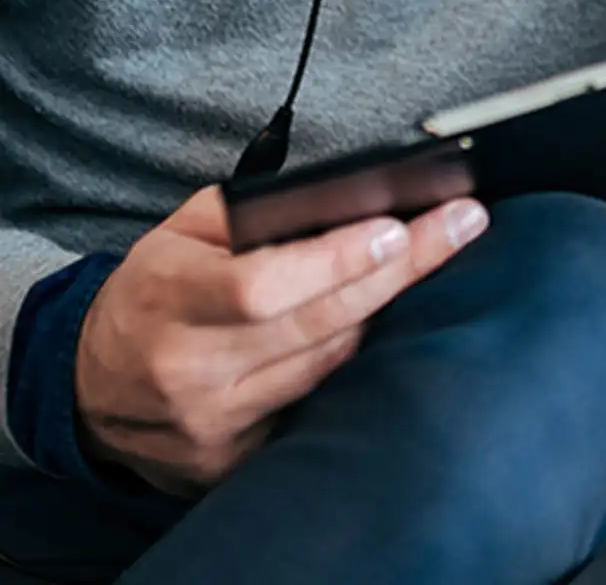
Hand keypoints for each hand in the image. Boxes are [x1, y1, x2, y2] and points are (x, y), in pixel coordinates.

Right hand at [75, 185, 486, 496]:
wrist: (90, 385)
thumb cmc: (155, 290)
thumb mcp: (179, 232)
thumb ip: (249, 207)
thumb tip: (338, 196)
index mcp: (170, 297)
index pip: (263, 286)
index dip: (336, 261)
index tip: (399, 228)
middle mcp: (190, 368)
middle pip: (315, 324)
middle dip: (400, 271)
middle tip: (462, 226)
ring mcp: (212, 423)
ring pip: (327, 366)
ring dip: (390, 312)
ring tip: (442, 256)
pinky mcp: (230, 461)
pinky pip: (315, 406)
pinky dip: (358, 365)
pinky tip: (396, 324)